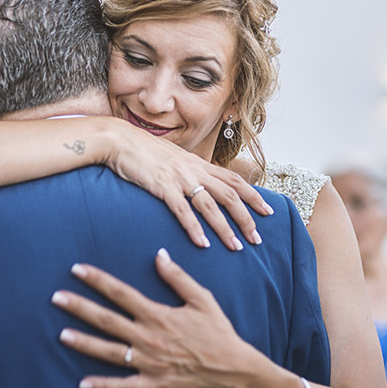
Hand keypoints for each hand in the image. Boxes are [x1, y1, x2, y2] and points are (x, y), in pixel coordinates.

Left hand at [52, 248, 264, 387]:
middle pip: (106, 320)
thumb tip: (159, 255)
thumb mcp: (202, 299)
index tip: (76, 270)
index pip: (121, 293)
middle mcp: (148, 337)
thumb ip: (178, 278)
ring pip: (108, 352)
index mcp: (158, 315)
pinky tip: (82, 384)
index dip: (98, 280)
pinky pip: (123, 386)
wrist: (233, 370)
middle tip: (56, 298)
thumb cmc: (218, 333)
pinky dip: (102, 386)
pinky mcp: (152, 384)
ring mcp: (148, 362)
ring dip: (84, 343)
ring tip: (61, 335)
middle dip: (79, 307)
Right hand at [103, 121, 272, 250]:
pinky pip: (183, 211)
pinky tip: (203, 243)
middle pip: (230, 196)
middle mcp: (195, 171)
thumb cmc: (143, 152)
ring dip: (225, 229)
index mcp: (199, 164)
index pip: (234, 181)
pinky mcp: (162, 187)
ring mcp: (180, 179)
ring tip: (236, 247)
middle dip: (246, 219)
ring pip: (211, 206)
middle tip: (257, 239)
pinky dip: (195, 228)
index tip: (268, 212)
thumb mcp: (174, 159)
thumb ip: (189, 172)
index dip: (254, 196)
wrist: (119, 140)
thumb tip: (201, 185)